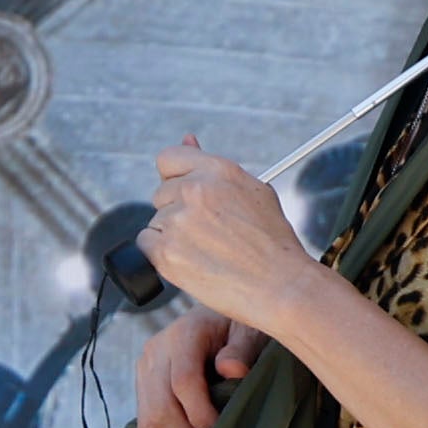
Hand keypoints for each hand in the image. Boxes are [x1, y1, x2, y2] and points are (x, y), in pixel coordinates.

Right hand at [133, 308, 266, 427]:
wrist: (215, 319)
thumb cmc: (238, 327)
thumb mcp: (249, 330)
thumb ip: (243, 348)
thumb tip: (231, 370)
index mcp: (183, 334)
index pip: (184, 381)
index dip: (201, 413)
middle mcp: (156, 352)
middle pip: (161, 406)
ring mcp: (145, 371)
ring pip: (148, 421)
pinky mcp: (143, 387)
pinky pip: (145, 425)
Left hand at [137, 134, 325, 338]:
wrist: (281, 286)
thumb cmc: (271, 243)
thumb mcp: (253, 192)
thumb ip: (213, 168)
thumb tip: (187, 140)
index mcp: (217, 171)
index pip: (168, 159)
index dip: (175, 177)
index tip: (183, 193)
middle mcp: (194, 190)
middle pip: (161, 194)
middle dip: (178, 211)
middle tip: (209, 233)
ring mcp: (177, 221)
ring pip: (156, 221)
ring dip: (173, 236)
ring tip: (208, 252)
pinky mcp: (165, 252)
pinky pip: (146, 245)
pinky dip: (162, 255)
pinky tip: (192, 262)